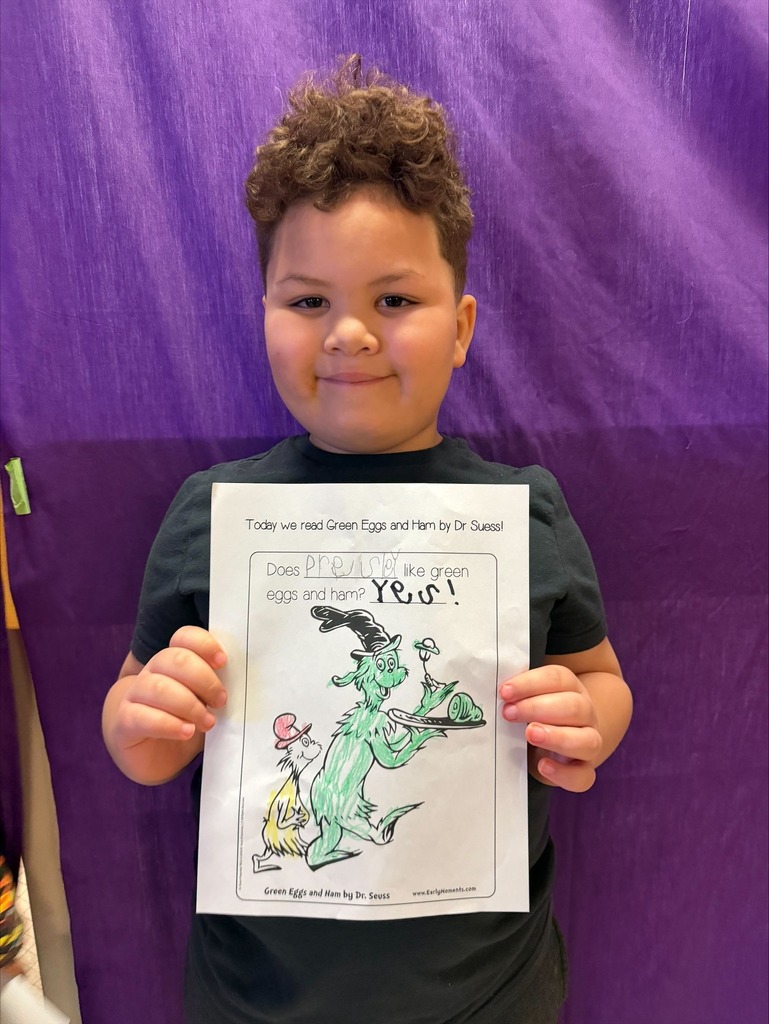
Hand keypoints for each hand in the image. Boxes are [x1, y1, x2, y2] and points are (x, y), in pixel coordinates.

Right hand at [114, 626, 227, 749]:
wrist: (152, 755)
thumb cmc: (184, 722)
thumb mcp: (204, 703)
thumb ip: (216, 689)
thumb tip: (243, 682)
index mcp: (173, 661)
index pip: (184, 637)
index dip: (204, 644)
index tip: (222, 662)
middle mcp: (152, 672)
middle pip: (175, 659)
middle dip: (204, 679)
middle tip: (221, 701)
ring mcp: (135, 695)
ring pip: (159, 687)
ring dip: (189, 705)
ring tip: (208, 723)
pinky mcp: (125, 721)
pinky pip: (143, 716)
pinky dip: (169, 724)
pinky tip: (186, 732)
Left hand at [498, 665, 602, 791]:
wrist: (560, 743)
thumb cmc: (537, 716)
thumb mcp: (528, 700)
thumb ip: (516, 694)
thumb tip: (497, 692)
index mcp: (570, 689)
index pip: (557, 679)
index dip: (530, 684)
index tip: (504, 692)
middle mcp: (586, 714)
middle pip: (574, 707)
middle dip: (538, 708)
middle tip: (509, 713)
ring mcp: (589, 743)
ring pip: (587, 740)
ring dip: (557, 737)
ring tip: (530, 734)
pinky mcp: (583, 770)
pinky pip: (583, 776)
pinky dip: (564, 773)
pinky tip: (543, 765)